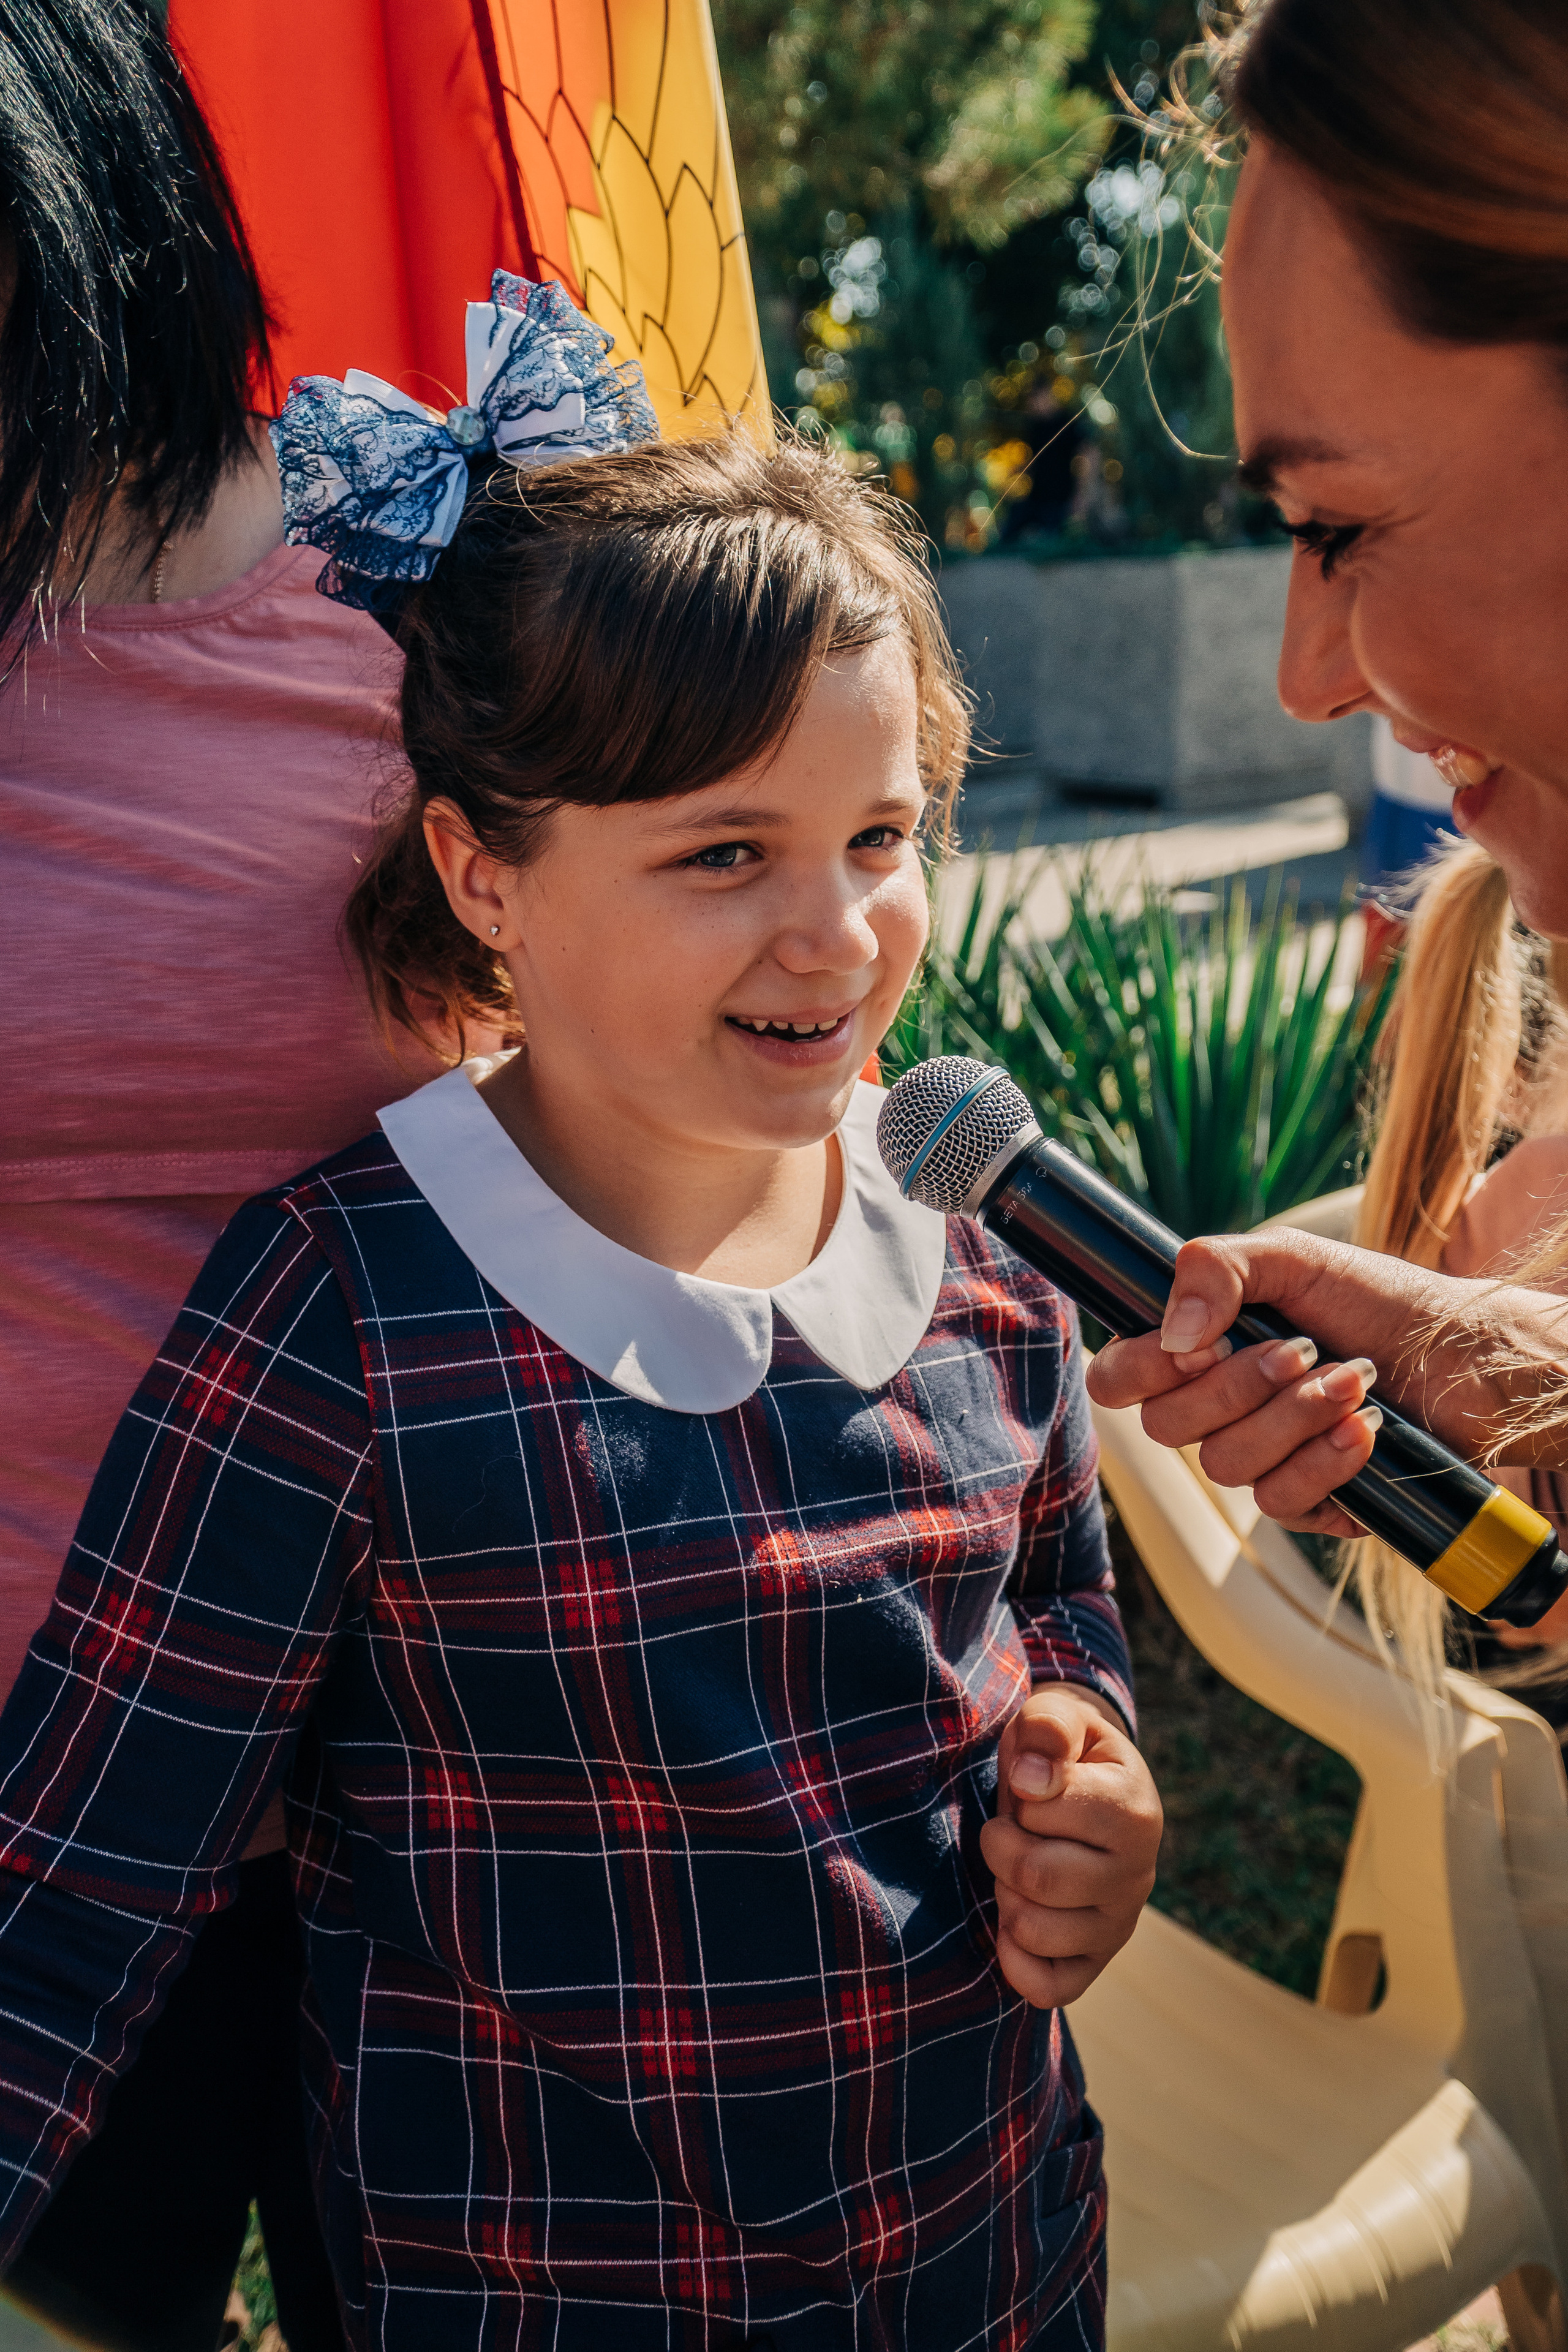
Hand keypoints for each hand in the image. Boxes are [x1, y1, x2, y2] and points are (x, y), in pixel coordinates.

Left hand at [980, 1684, 1161, 2007]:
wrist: (1081, 1784)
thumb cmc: (1060, 1751)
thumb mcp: (1057, 1717)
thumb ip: (1049, 1726)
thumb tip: (1035, 1779)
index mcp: (1135, 1811)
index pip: (1045, 1810)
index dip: (1020, 1792)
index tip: (1030, 1784)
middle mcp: (1137, 1875)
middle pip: (1036, 1876)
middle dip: (1000, 1844)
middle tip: (1011, 1827)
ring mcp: (1118, 1925)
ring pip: (1033, 1930)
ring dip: (1003, 1893)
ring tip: (1019, 1866)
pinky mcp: (1093, 1963)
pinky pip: (1047, 1988)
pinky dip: (1014, 1960)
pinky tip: (1010, 1920)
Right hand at [1084, 1229, 1567, 1534]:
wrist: (1465, 1353)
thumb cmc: (1376, 1299)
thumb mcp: (1293, 1257)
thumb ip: (1216, 1269)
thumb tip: (1176, 1336)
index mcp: (1193, 1350)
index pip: (1117, 1379)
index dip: (1147, 1369)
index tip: (1206, 1343)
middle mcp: (1214, 1409)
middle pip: (1168, 1428)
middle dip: (1241, 1387)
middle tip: (1305, 1348)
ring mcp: (1258, 1458)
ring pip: (1225, 1467)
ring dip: (1295, 1418)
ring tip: (1355, 1381)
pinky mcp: (1306, 1500)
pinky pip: (1279, 1504)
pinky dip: (1325, 1463)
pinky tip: (1365, 1430)